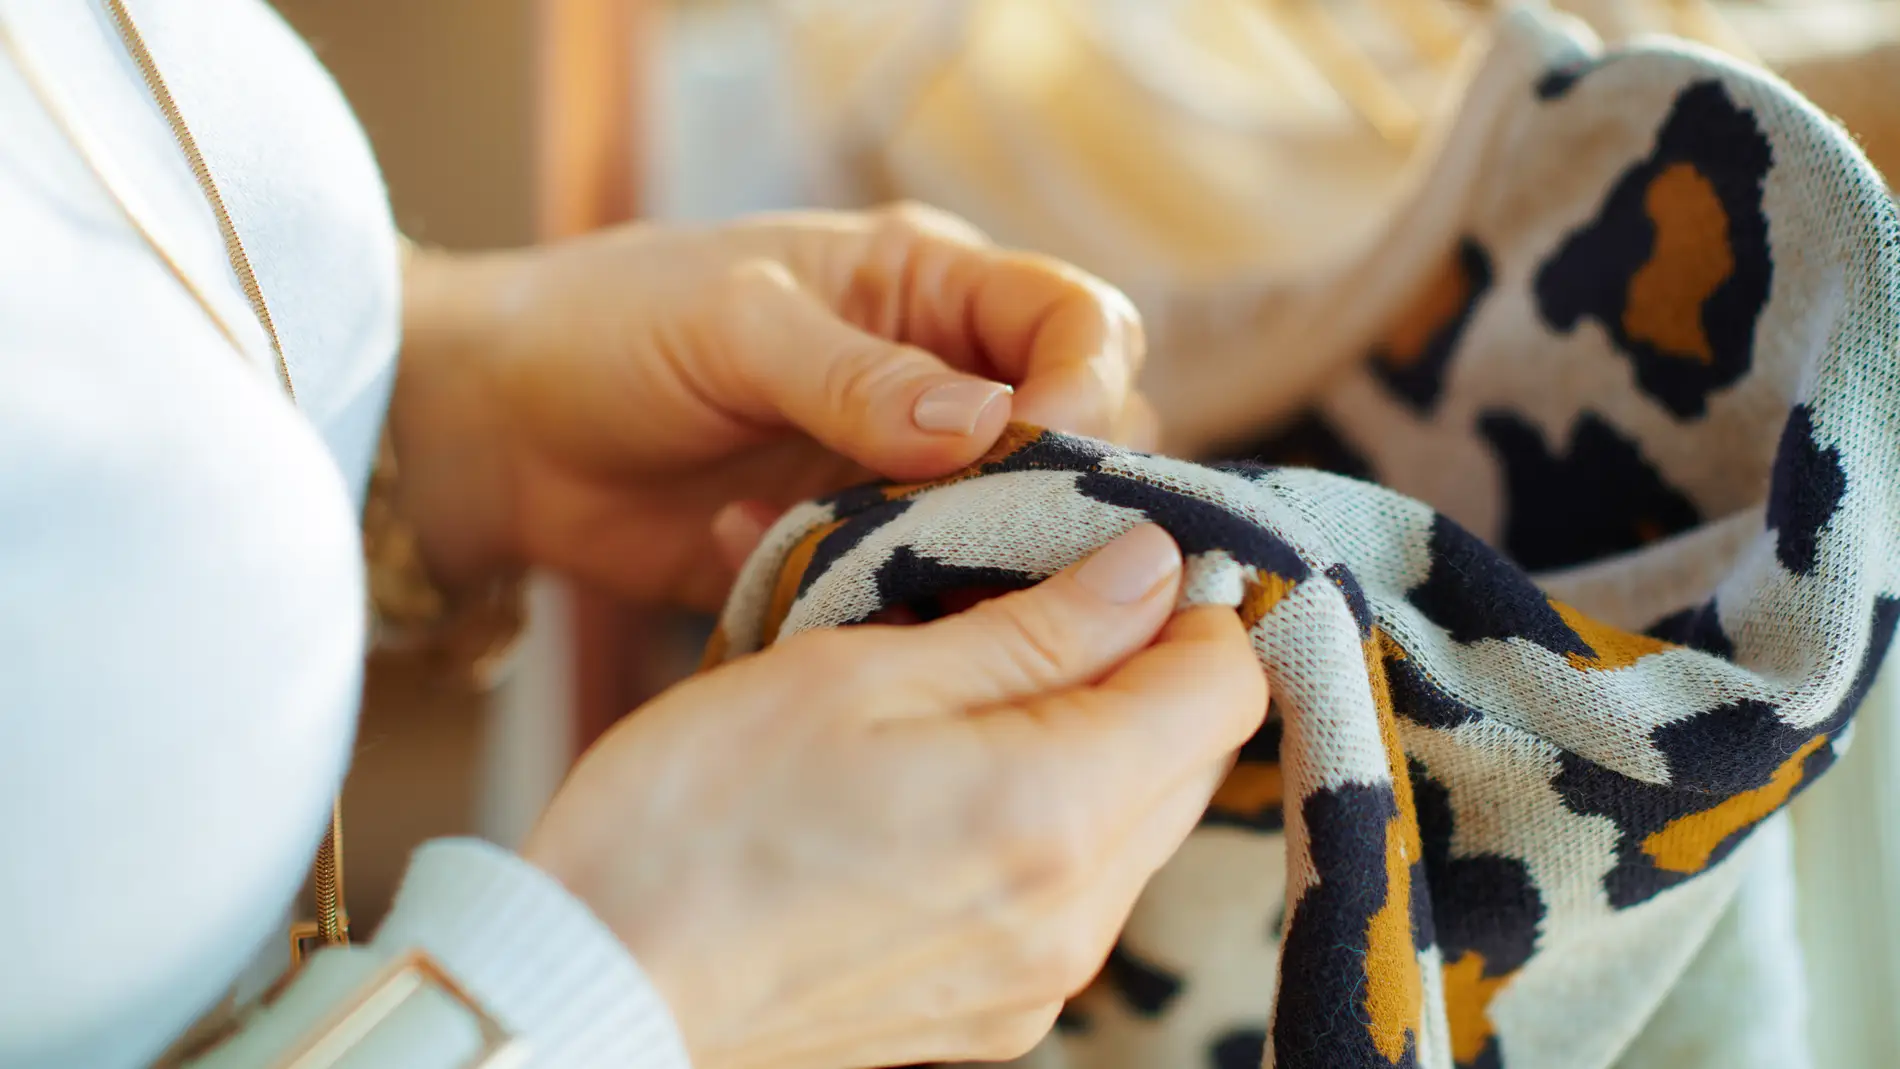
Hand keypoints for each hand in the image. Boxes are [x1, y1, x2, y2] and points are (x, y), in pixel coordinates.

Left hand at [391, 205, 1152, 608]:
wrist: (502, 435)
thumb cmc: (611, 330)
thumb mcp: (733, 327)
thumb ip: (856, 377)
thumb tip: (988, 425)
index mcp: (930, 291)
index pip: (1079, 322)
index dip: (1087, 384)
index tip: (1044, 446)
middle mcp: (940, 386)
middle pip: (1076, 441)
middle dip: (1051, 496)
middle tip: (979, 539)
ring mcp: (903, 480)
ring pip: (1010, 534)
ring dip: (964, 563)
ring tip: (870, 563)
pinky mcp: (856, 558)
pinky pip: (918, 597)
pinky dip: (869, 599)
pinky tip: (758, 555)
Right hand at [521, 526, 1266, 1068]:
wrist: (591, 984)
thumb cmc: (695, 814)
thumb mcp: (858, 673)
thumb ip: (1034, 627)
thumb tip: (1156, 570)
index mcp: (1056, 812)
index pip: (1225, 687)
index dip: (1191, 604)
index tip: (1116, 559)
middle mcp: (1074, 917)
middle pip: (1187, 756)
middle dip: (1136, 665)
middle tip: (1026, 603)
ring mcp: (1038, 982)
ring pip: (1131, 823)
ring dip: (1084, 738)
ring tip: (963, 686)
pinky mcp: (993, 1016)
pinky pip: (1068, 892)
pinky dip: (1037, 817)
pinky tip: (938, 779)